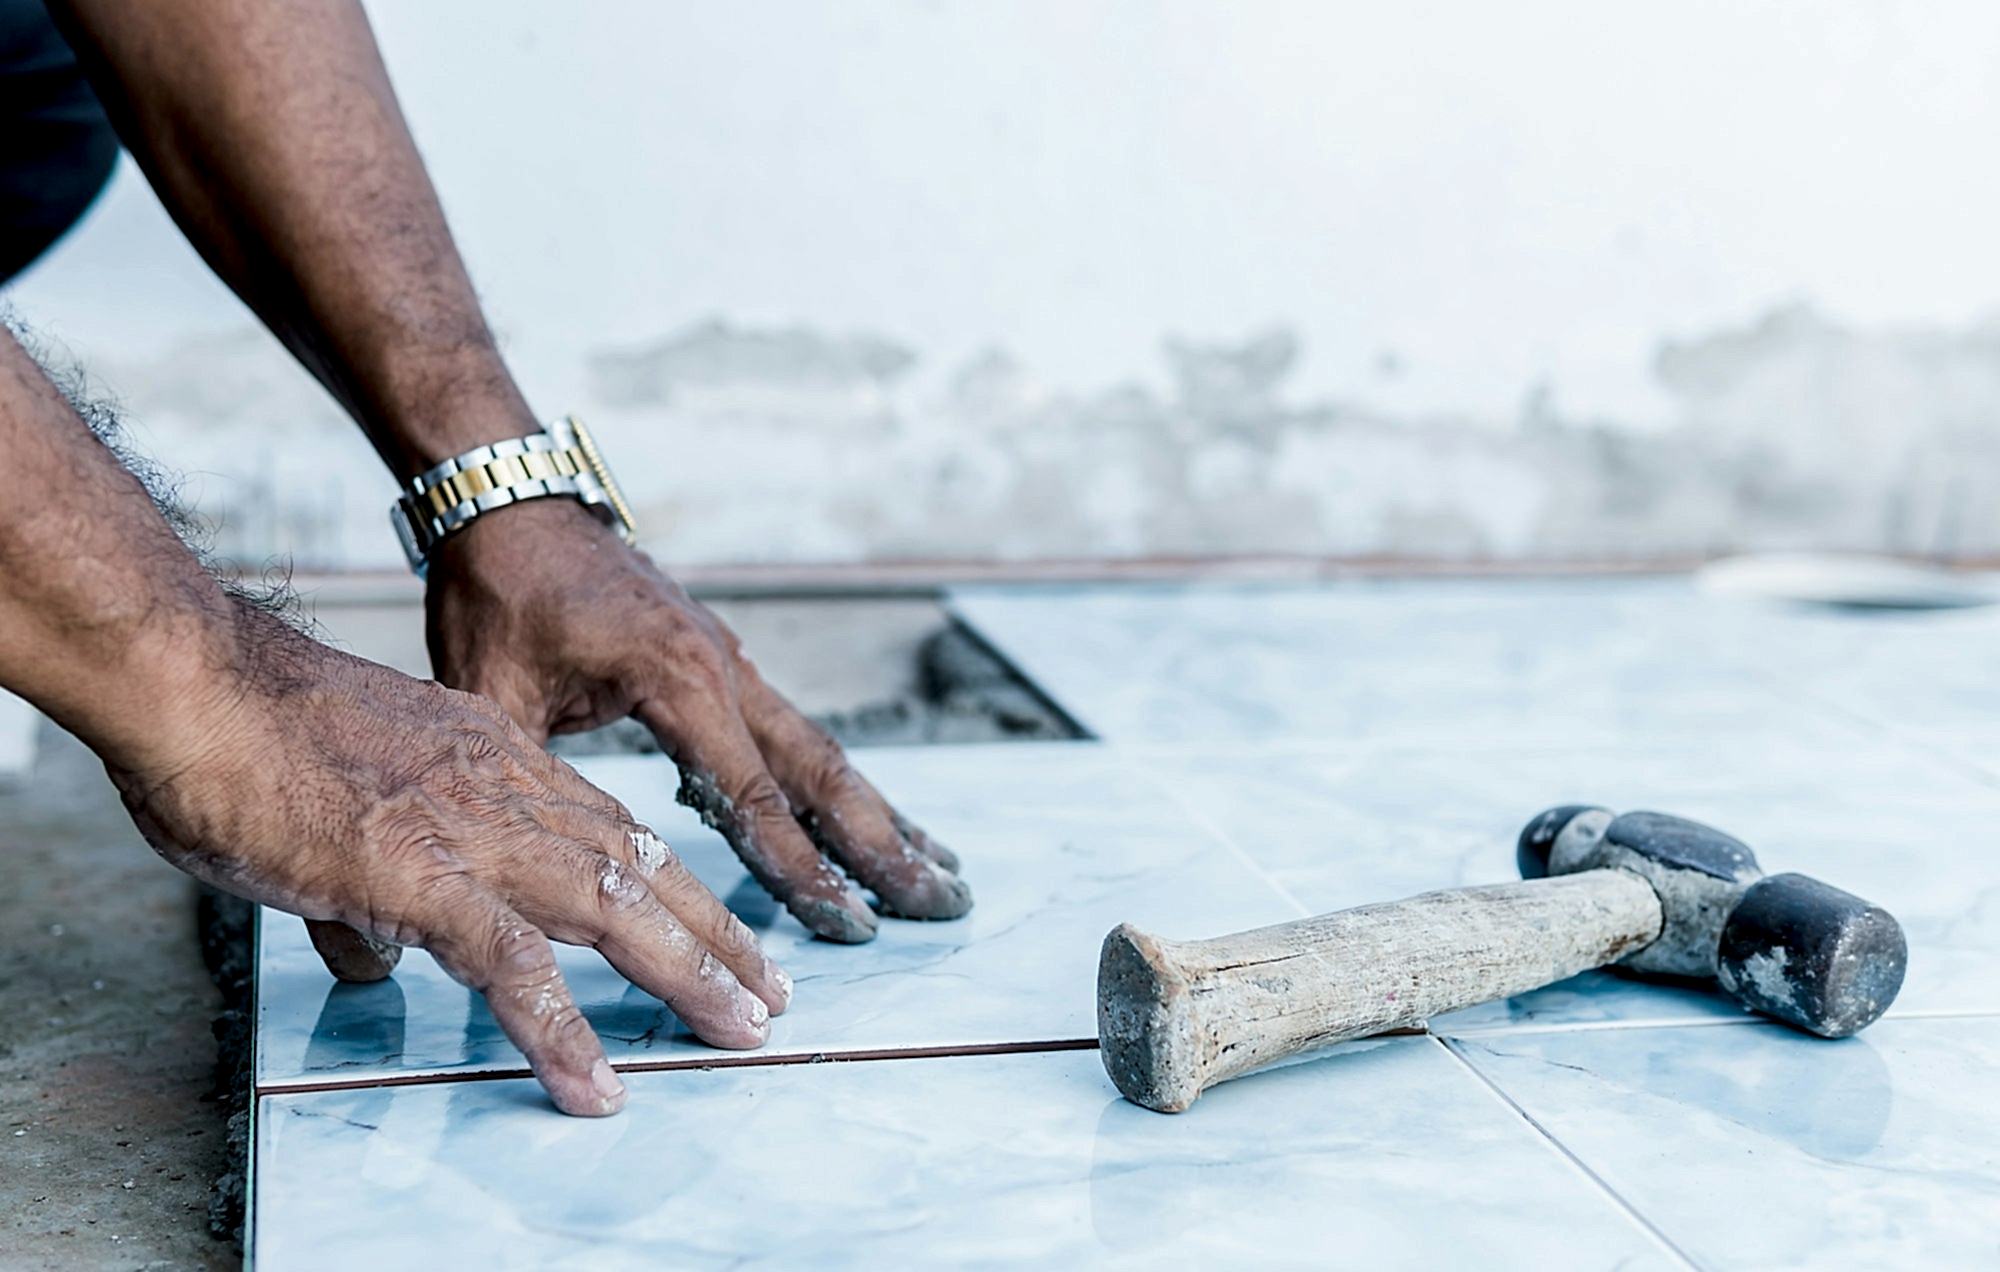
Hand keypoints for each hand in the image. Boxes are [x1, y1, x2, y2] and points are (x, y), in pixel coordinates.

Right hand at [108, 601, 790, 1116]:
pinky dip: (562, 1030)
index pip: (611, 827)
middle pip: (641, 868)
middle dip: (716, 935)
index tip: (717, 926)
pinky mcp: (419, 876)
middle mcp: (506, 787)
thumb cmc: (251, 731)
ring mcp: (471, 830)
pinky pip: (512, 967)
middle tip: (768, 994)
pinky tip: (595, 1083)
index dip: (673, 883)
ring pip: (612, 910)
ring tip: (738, 1032)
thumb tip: (379, 955)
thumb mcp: (351, 795)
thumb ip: (382, 876)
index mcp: (497, 756)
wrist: (197, 682)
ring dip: (685, 976)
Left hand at [421, 498, 971, 942]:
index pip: (751, 792)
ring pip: (820, 751)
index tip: (848, 926)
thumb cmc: (498, 591)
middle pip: (822, 770)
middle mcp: (724, 666)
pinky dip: (836, 785)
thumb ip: (521, 777)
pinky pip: (793, 732)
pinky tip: (863, 819)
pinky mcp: (722, 661)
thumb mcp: (489, 689)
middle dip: (881, 844)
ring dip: (878, 815)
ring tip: (936, 872)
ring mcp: (731, 660)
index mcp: (676, 675)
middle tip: (940, 903)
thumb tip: (517, 871)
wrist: (512, 501)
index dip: (798, 866)